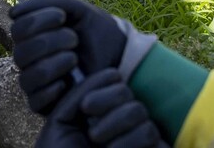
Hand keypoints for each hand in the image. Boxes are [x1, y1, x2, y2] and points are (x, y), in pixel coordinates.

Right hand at [10, 0, 125, 113]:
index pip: (18, 28)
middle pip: (21, 52)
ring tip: (75, 58)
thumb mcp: (76, 10)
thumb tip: (12, 13)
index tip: (62, 16)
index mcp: (31, 35)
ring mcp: (35, 82)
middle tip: (74, 38)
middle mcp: (28, 59)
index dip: (38, 20)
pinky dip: (53, 89)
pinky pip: (35, 100)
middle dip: (50, 42)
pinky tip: (70, 81)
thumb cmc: (96, 31)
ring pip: (28, 77)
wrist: (119, 55)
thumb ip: (47, 4)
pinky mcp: (43, 104)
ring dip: (54, 64)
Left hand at [36, 68, 167, 147]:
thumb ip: (79, 94)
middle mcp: (120, 123)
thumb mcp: (61, 122)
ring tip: (99, 146)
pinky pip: (152, 134)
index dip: (104, 88)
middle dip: (109, 106)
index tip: (86, 107)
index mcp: (98, 111)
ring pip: (140, 113)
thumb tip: (111, 73)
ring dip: (117, 127)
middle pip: (129, 94)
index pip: (116, 82)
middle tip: (91, 130)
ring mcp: (136, 140)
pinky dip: (130, 142)